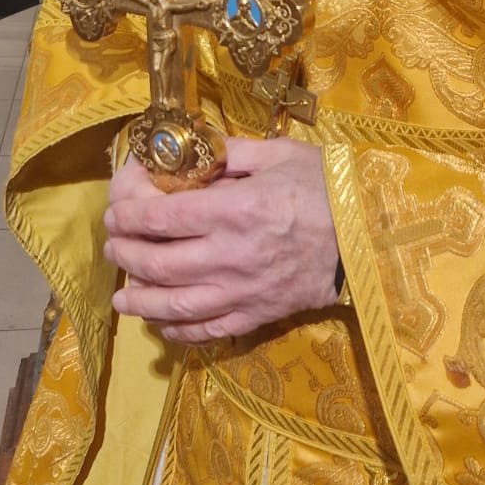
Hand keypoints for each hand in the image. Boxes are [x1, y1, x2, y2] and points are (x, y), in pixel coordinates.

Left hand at [104, 137, 340, 343]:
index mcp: (234, 210)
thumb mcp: (281, 155)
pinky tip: (160, 323)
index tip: (115, 208)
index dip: (126, 213)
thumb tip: (193, 153)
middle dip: (125, 253)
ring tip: (122, 295)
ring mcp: (241, 291)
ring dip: (139, 301)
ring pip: (174, 305)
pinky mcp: (256, 316)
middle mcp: (229, 255)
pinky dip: (177, 331)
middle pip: (157, 262)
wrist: (370, 240)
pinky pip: (207, 331)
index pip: (159, 217)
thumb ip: (232, 154)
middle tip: (113, 244)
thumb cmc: (326, 190)